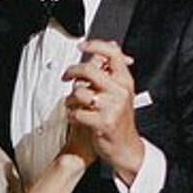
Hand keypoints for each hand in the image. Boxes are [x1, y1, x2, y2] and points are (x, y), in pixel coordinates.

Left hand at [64, 39, 142, 181]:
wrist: (125, 147)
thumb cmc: (120, 118)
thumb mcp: (121, 91)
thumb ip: (113, 69)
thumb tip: (111, 45)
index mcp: (125, 81)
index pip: (112, 54)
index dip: (95, 46)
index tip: (82, 45)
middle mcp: (120, 91)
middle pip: (89, 70)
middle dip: (72, 71)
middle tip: (66, 75)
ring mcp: (112, 107)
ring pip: (79, 92)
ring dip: (71, 99)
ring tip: (76, 105)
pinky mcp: (102, 122)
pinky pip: (76, 112)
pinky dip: (72, 115)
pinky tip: (78, 117)